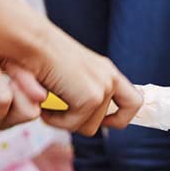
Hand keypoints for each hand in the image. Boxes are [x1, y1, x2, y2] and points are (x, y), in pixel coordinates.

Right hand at [24, 29, 142, 136]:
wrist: (35, 42)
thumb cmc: (42, 57)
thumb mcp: (70, 74)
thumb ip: (83, 91)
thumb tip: (93, 117)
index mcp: (106, 70)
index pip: (134, 101)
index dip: (122, 117)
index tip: (104, 123)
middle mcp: (109, 77)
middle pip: (112, 122)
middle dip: (85, 122)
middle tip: (63, 112)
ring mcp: (103, 87)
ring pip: (89, 127)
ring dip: (66, 121)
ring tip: (49, 103)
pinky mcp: (91, 98)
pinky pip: (73, 125)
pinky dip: (55, 120)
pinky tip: (44, 105)